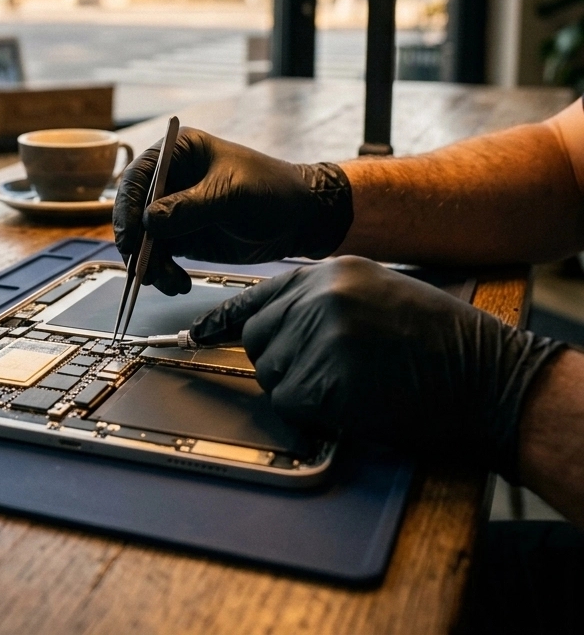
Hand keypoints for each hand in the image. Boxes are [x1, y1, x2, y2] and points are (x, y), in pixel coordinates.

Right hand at [113, 127, 352, 294]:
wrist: (301, 219)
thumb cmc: (272, 190)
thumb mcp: (231, 195)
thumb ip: (189, 207)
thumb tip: (149, 222)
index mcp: (179, 153)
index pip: (139, 175)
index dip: (127, 205)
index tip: (130, 236)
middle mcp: (170, 179)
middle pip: (134, 209)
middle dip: (138, 242)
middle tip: (144, 268)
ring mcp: (174, 209)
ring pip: (144, 238)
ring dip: (151, 263)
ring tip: (170, 282)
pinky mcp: (182, 235)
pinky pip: (160, 255)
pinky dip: (164, 272)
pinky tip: (178, 283)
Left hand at [189, 256, 564, 479]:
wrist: (484, 373)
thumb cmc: (435, 338)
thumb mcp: (375, 292)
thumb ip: (320, 301)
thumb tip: (271, 325)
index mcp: (330, 272)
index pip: (258, 295)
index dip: (226, 319)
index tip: (199, 334)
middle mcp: (320, 297)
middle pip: (257, 337)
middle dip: (279, 360)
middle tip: (325, 371)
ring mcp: (324, 336)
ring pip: (271, 373)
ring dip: (299, 388)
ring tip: (351, 381)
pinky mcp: (330, 377)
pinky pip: (292, 403)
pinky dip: (315, 412)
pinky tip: (355, 400)